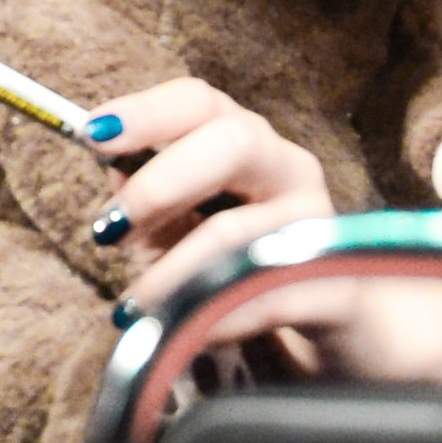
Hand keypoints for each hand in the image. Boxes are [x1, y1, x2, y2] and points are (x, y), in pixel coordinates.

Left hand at [85, 84, 441, 390]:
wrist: (349, 341)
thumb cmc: (249, 274)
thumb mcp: (187, 231)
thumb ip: (149, 198)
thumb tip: (106, 168)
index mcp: (248, 146)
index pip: (200, 101)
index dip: (146, 110)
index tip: (91, 132)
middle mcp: (288, 171)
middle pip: (233, 139)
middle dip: (164, 179)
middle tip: (113, 227)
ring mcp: (320, 227)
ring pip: (245, 228)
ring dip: (175, 269)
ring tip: (134, 303)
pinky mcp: (339, 288)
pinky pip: (270, 294)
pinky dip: (216, 313)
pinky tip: (184, 330)